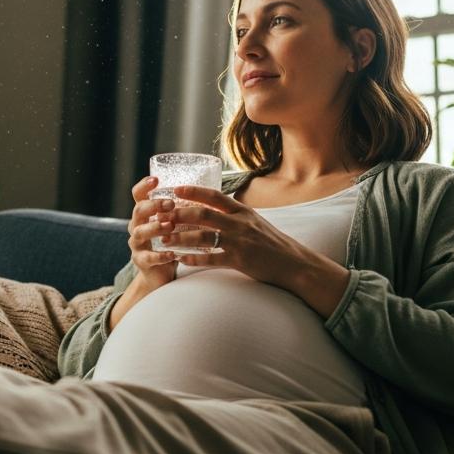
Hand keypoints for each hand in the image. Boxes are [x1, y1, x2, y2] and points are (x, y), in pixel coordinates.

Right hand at [127, 176, 178, 288]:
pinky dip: (160, 255)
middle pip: (138, 211)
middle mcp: (137, 226)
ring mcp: (137, 244)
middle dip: (154, 205)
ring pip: (140, 233)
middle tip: (171, 204)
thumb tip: (204, 192)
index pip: (138, 195)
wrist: (160, 274)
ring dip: (155, 228)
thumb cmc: (171, 243)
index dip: (144, 186)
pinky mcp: (141, 262)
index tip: (156, 180)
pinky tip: (172, 254)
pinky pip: (148, 257)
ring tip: (170, 227)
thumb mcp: (174, 224)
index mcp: (145, 214)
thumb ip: (180, 210)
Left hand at [161, 185, 314, 290]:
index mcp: (243, 211)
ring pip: (203, 237)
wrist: (293, 263)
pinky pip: (211, 259)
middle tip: (161, 216)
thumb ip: (234, 214)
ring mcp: (239, 242)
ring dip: (181, 238)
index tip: (175, 189)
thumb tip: (213, 206)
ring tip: (164, 239)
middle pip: (203, 214)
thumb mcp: (254, 221)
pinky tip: (180, 260)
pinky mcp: (239, 261)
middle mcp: (240, 223)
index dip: (193, 192)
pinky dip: (194, 259)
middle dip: (179, 214)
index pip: (214, 196)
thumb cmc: (272, 243)